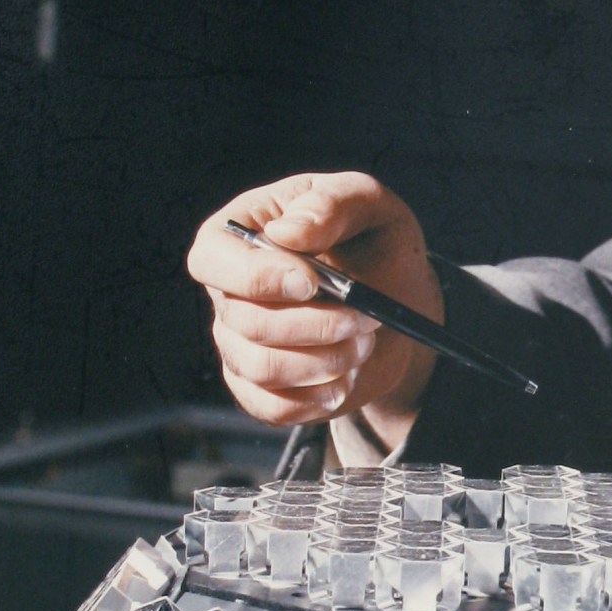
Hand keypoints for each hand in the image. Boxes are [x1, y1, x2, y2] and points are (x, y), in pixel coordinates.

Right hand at [187, 171, 441, 445]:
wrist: (399, 301)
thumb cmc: (374, 242)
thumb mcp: (370, 205)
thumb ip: (333, 203)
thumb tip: (287, 232)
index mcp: (241, 231)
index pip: (211, 258)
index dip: (255, 276)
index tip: (311, 282)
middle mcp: (230, 289)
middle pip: (242, 320)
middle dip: (313, 325)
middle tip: (365, 318)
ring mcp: (239, 340)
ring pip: (260, 367)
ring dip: (324, 361)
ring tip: (363, 343)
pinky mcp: (260, 386)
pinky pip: (269, 407)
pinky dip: (314, 399)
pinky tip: (345, 379)